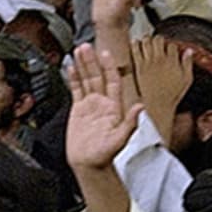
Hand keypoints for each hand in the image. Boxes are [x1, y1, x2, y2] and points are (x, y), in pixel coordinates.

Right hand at [64, 42, 142, 170]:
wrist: (89, 164)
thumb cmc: (104, 155)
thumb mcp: (119, 139)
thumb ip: (130, 123)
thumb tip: (140, 108)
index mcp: (114, 108)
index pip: (112, 81)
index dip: (109, 67)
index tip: (105, 53)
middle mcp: (102, 104)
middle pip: (97, 77)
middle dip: (92, 61)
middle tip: (86, 46)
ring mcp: (90, 106)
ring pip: (86, 80)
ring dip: (83, 66)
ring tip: (78, 51)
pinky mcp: (78, 110)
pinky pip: (76, 90)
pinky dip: (73, 78)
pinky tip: (71, 67)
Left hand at [132, 36, 193, 132]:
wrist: (158, 105)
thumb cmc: (172, 95)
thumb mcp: (187, 80)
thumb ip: (188, 63)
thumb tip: (189, 51)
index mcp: (173, 61)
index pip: (172, 45)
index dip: (172, 45)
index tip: (171, 48)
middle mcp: (160, 60)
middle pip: (158, 39)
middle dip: (159, 39)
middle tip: (159, 43)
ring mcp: (148, 62)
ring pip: (146, 41)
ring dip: (148, 39)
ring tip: (149, 41)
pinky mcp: (139, 67)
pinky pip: (135, 50)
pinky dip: (135, 44)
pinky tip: (136, 43)